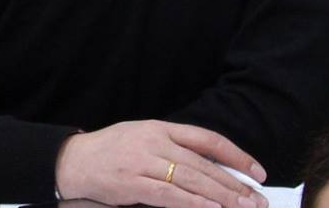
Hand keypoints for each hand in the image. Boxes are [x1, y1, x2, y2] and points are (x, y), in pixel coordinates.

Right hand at [55, 120, 266, 207]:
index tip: (257, 173)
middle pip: (203, 164)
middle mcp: (152, 142)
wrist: (72, 161)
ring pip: (190, 180)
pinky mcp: (130, 183)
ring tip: (242, 207)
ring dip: (221, 197)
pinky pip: (169, 194)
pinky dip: (193, 203)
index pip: (207, 139)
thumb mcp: (142, 139)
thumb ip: (174, 149)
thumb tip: (216, 171)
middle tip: (256, 200)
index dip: (236, 156)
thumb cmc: (110, 152)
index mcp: (158, 128)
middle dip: (234, 185)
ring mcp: (140, 162)